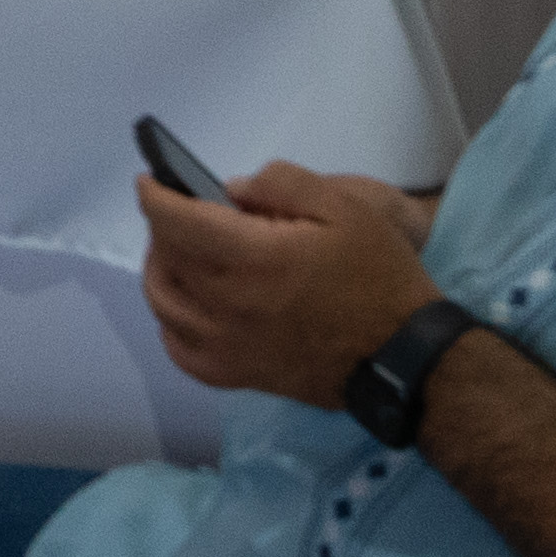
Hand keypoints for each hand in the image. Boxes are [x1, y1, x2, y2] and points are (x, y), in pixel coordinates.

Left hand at [134, 161, 442, 407]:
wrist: (405, 357)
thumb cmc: (378, 277)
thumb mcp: (346, 208)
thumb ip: (283, 184)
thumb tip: (231, 190)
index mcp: (253, 259)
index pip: (175, 222)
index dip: (155, 195)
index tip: (151, 180)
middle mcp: (229, 304)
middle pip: (164, 259)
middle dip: (163, 228)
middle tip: (181, 212)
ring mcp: (229, 346)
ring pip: (163, 304)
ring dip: (160, 271)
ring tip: (179, 253)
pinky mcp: (238, 376)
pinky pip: (180, 352)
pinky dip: (171, 323)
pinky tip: (189, 305)